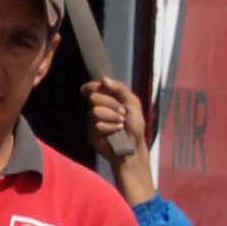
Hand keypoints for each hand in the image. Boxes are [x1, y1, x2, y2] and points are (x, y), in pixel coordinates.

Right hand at [83, 79, 157, 199]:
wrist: (133, 146)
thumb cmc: (134, 126)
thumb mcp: (133, 102)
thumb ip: (120, 88)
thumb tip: (104, 79)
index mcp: (107, 99)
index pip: (93, 88)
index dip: (93, 86)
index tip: (97, 87)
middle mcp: (97, 108)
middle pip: (94, 97)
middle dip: (111, 103)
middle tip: (123, 112)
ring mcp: (92, 121)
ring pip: (95, 111)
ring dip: (112, 117)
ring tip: (121, 123)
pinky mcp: (91, 133)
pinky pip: (97, 125)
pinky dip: (110, 127)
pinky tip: (116, 131)